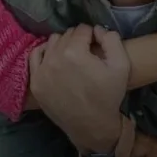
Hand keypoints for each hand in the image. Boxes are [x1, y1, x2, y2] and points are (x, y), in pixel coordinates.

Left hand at [29, 24, 128, 153]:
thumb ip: (111, 39)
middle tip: (85, 53)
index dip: (91, 35)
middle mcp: (54, 58)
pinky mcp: (35, 82)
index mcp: (74, 52)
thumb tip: (96, 28)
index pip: (82, 29)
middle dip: (77, 40)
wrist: (93, 127)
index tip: (96, 45)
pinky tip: (54, 58)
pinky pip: (35, 55)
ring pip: (52, 42)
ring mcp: (42, 71)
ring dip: (62, 45)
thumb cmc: (108, 96)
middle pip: (66, 34)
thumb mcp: (121, 65)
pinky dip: (45, 52)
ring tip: (71, 57)